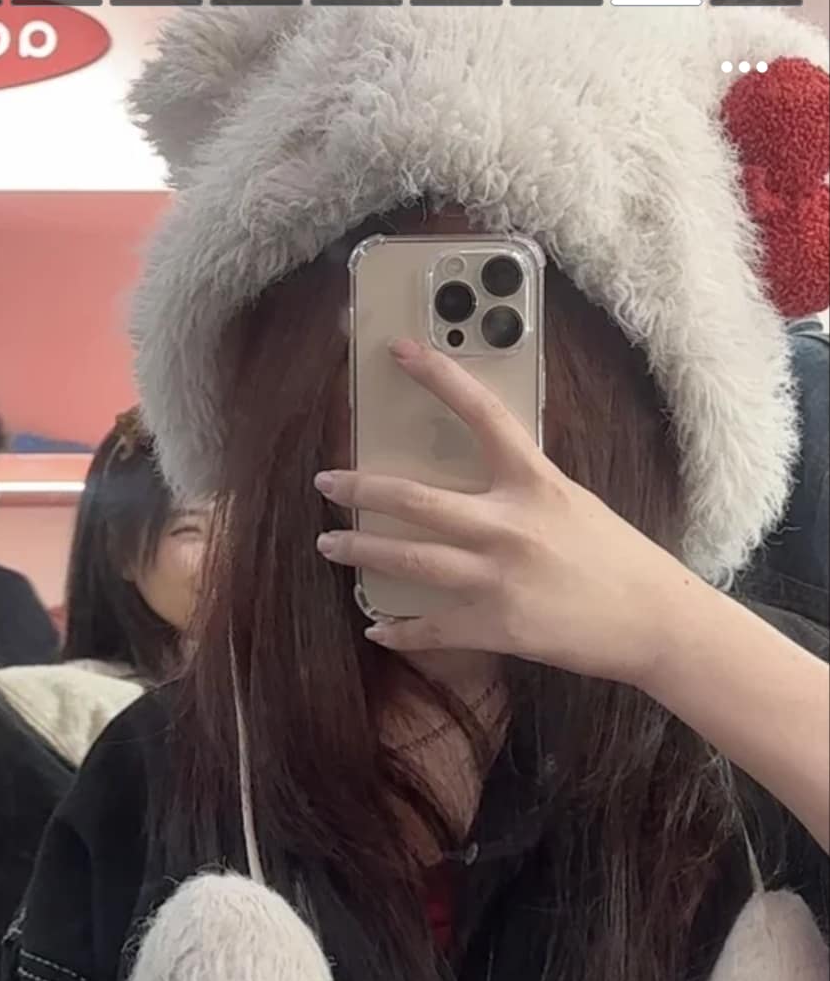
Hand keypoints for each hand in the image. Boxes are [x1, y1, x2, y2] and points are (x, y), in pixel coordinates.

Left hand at [314, 337, 685, 688]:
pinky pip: (432, 627)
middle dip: (361, 489)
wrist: (654, 621)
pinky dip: (400, 630)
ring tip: (329, 543)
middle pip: (415, 499)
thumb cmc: (620, 561)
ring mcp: (498, 577)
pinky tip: (376, 629)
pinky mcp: (496, 625)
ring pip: (409, 559)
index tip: (398, 350)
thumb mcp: (575, 504)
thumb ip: (524, 491)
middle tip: (326, 482)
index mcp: (534, 482)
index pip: (481, 413)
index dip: (438, 376)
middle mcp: (509, 524)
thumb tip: (480, 487)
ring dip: (361, 550)